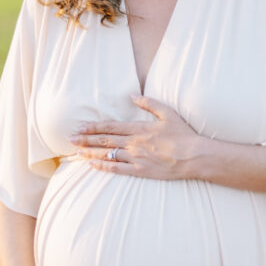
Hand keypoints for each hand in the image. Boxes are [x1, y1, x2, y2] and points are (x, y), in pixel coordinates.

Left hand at [71, 95, 201, 180]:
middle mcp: (134, 143)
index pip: (110, 127)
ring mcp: (136, 158)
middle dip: (86, 139)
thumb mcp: (168, 113)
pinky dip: (103, 166)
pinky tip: (93, 164)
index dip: (93, 127)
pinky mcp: (140, 171)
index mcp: (139, 128)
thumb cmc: (183, 134)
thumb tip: (132, 95)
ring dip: (90, 152)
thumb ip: (149, 103)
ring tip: (77, 151)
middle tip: (70, 138)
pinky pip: (117, 169)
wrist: (194, 156)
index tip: (80, 126)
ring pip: (107, 154)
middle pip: (104, 140)